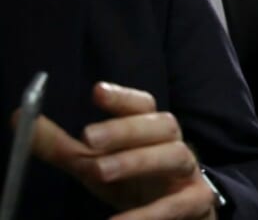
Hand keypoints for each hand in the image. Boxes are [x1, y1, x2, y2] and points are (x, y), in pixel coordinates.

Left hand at [14, 82, 216, 219]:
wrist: (180, 218)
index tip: (95, 92)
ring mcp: (189, 173)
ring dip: (137, 160)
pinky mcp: (197, 202)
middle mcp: (174, 144)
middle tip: (88, 136)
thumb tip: (18, 117)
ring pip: (174, 156)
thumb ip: (61, 146)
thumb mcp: (95, 165)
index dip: (123, 97)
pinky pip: (178, 204)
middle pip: (162, 125)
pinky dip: (149, 214)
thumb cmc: (135, 186)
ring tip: (99, 171)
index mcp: (152, 131)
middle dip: (126, 128)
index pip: (143, 105)